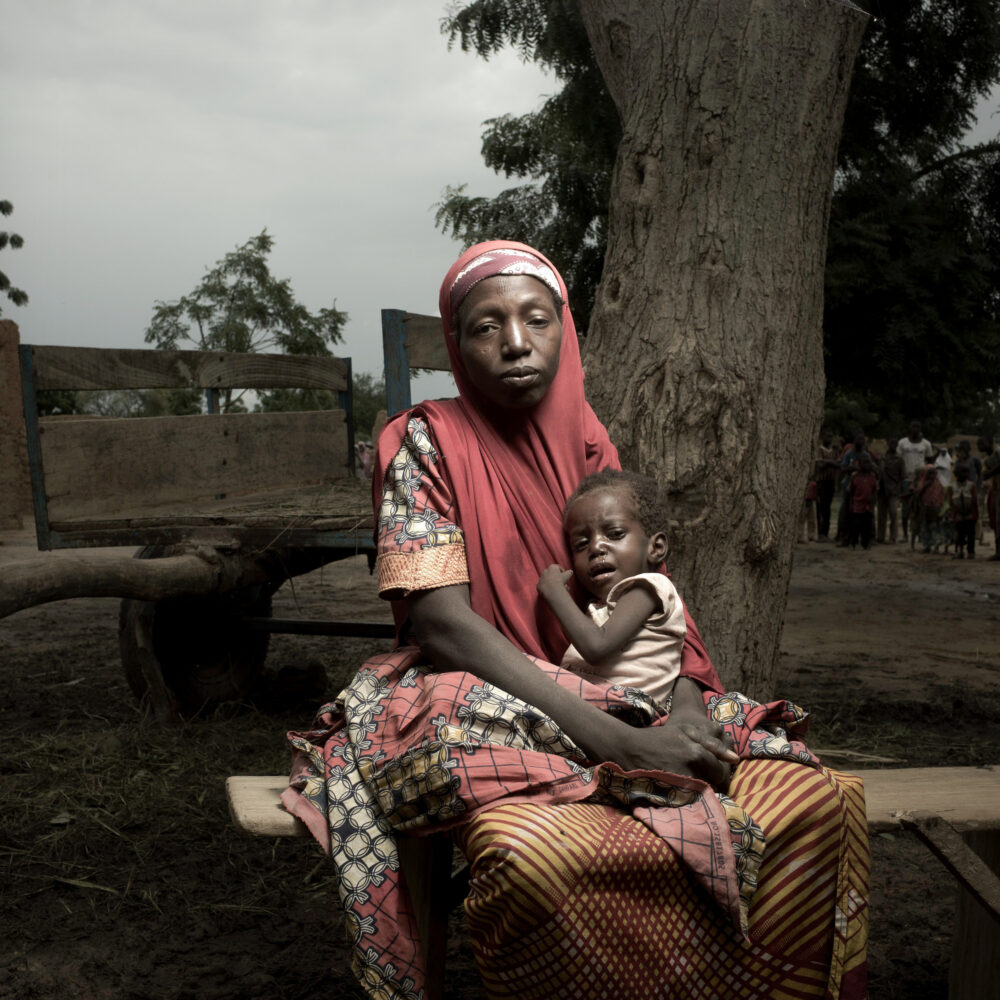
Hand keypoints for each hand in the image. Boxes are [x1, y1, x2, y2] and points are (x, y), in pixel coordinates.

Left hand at [537, 564, 572, 599]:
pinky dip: (548, 589)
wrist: (551, 589)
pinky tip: (552, 592)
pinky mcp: (538, 585)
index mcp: (552, 567)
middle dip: (557, 578)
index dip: (562, 572)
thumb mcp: (567, 575)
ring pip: (548, 581)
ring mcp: (541, 578)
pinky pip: (544, 587)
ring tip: (558, 589)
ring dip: (553, 584)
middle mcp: (545, 571)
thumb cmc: (560, 580)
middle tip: (562, 584)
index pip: (558, 568)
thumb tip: (571, 571)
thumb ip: (569, 572)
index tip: (565, 576)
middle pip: (552, 574)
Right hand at [597, 710, 737, 790]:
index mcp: (698, 753)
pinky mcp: (672, 796)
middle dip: (712, 780)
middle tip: (701, 773)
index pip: (722, 771)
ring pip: (704, 793)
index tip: (712, 768)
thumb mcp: (686, 731)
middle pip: (715, 784)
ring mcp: (682, 785)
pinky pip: (691, 799)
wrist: (631, 749)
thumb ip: (713, 744)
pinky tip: (682, 785)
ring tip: (691, 778)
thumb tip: (736, 759)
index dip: (720, 771)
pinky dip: (690, 794)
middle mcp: (692, 771)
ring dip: (702, 788)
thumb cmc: (660, 738)